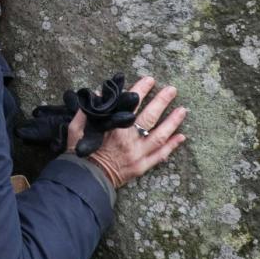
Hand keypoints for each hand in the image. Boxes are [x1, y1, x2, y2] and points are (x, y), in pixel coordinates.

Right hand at [68, 76, 186, 187]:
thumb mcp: (76, 129)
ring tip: (183, 110)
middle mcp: (129, 140)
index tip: (149, 79)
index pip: (131, 104)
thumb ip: (85, 112)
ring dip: (172, 122)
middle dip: (162, 101)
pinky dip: (172, 146)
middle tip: (172, 90)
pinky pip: (160, 156)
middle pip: (150, 117)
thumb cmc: (80, 154)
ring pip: (160, 135)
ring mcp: (138, 154)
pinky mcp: (141, 167)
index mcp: (114, 128)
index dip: (140, 90)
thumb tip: (96, 95)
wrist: (86, 179)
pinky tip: (181, 137)